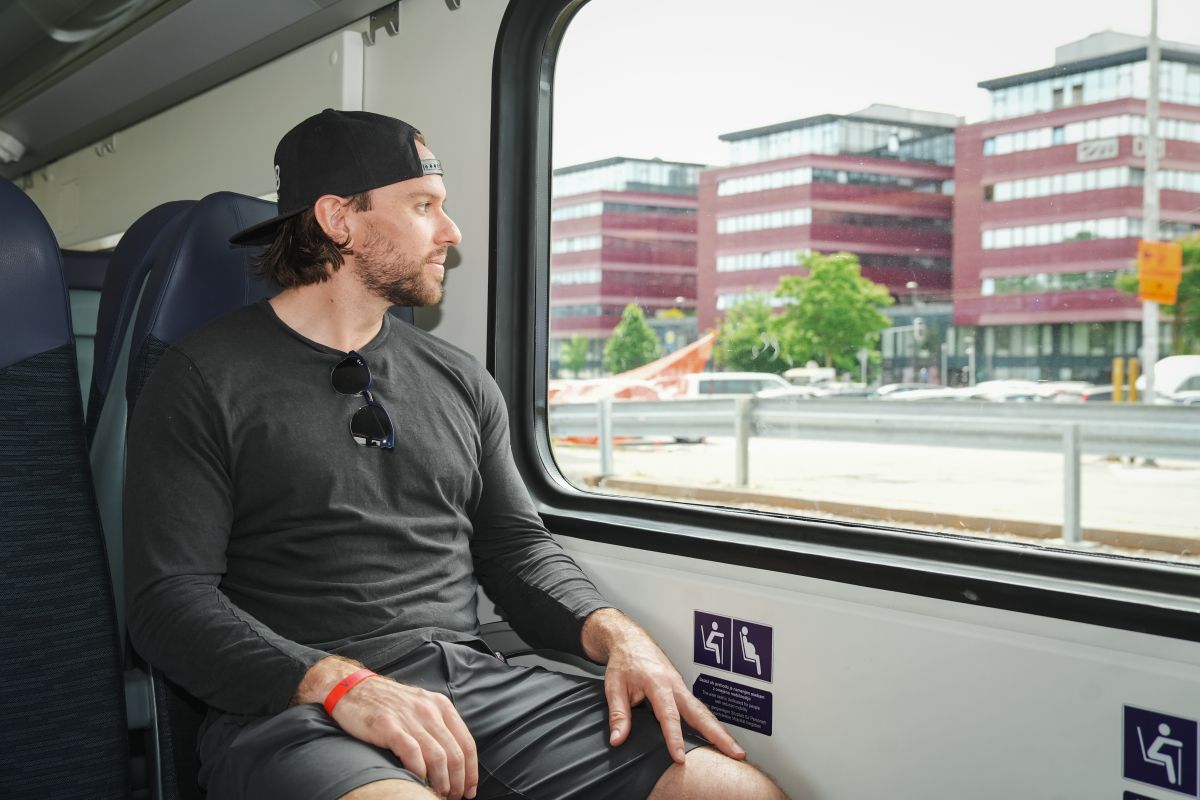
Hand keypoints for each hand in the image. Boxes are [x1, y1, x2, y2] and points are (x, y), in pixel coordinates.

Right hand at [297, 657, 477, 798]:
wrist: (351, 688)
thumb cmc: (386, 702)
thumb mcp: (420, 705)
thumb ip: (437, 726)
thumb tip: (453, 761)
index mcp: (441, 706)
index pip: (467, 743)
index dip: (471, 771)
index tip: (469, 790)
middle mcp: (429, 710)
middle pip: (455, 754)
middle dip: (458, 782)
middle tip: (452, 797)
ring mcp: (409, 718)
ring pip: (438, 757)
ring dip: (441, 782)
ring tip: (437, 794)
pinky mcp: (389, 726)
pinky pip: (413, 754)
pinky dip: (419, 773)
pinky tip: (418, 782)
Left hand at [582, 609, 745, 764]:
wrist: (631, 640)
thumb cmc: (624, 661)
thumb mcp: (614, 686)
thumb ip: (618, 714)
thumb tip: (618, 739)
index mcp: (658, 683)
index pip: (669, 715)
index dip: (674, 738)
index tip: (680, 758)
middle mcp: (675, 685)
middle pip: (700, 713)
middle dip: (718, 734)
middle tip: (735, 753)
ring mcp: (682, 688)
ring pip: (705, 712)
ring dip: (721, 731)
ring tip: (736, 751)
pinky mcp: (683, 691)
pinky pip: (700, 709)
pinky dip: (712, 724)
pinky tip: (720, 739)